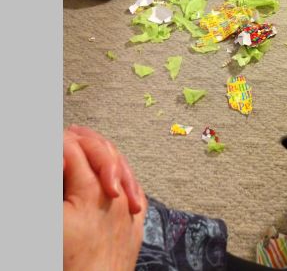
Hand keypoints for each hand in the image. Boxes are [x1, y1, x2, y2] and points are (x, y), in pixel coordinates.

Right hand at [64, 130, 146, 270]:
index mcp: (90, 191)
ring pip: (122, 166)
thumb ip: (51, 184)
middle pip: (102, 152)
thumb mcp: (47, 222)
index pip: (73, 149)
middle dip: (83, 139)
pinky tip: (114, 176)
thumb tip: (57, 156)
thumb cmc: (66, 267)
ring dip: (104, 154)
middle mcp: (116, 197)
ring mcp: (128, 211)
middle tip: (68, 133)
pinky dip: (122, 175)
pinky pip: (134, 189)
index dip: (58, 141)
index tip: (51, 140)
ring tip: (88, 147)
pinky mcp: (134, 227)